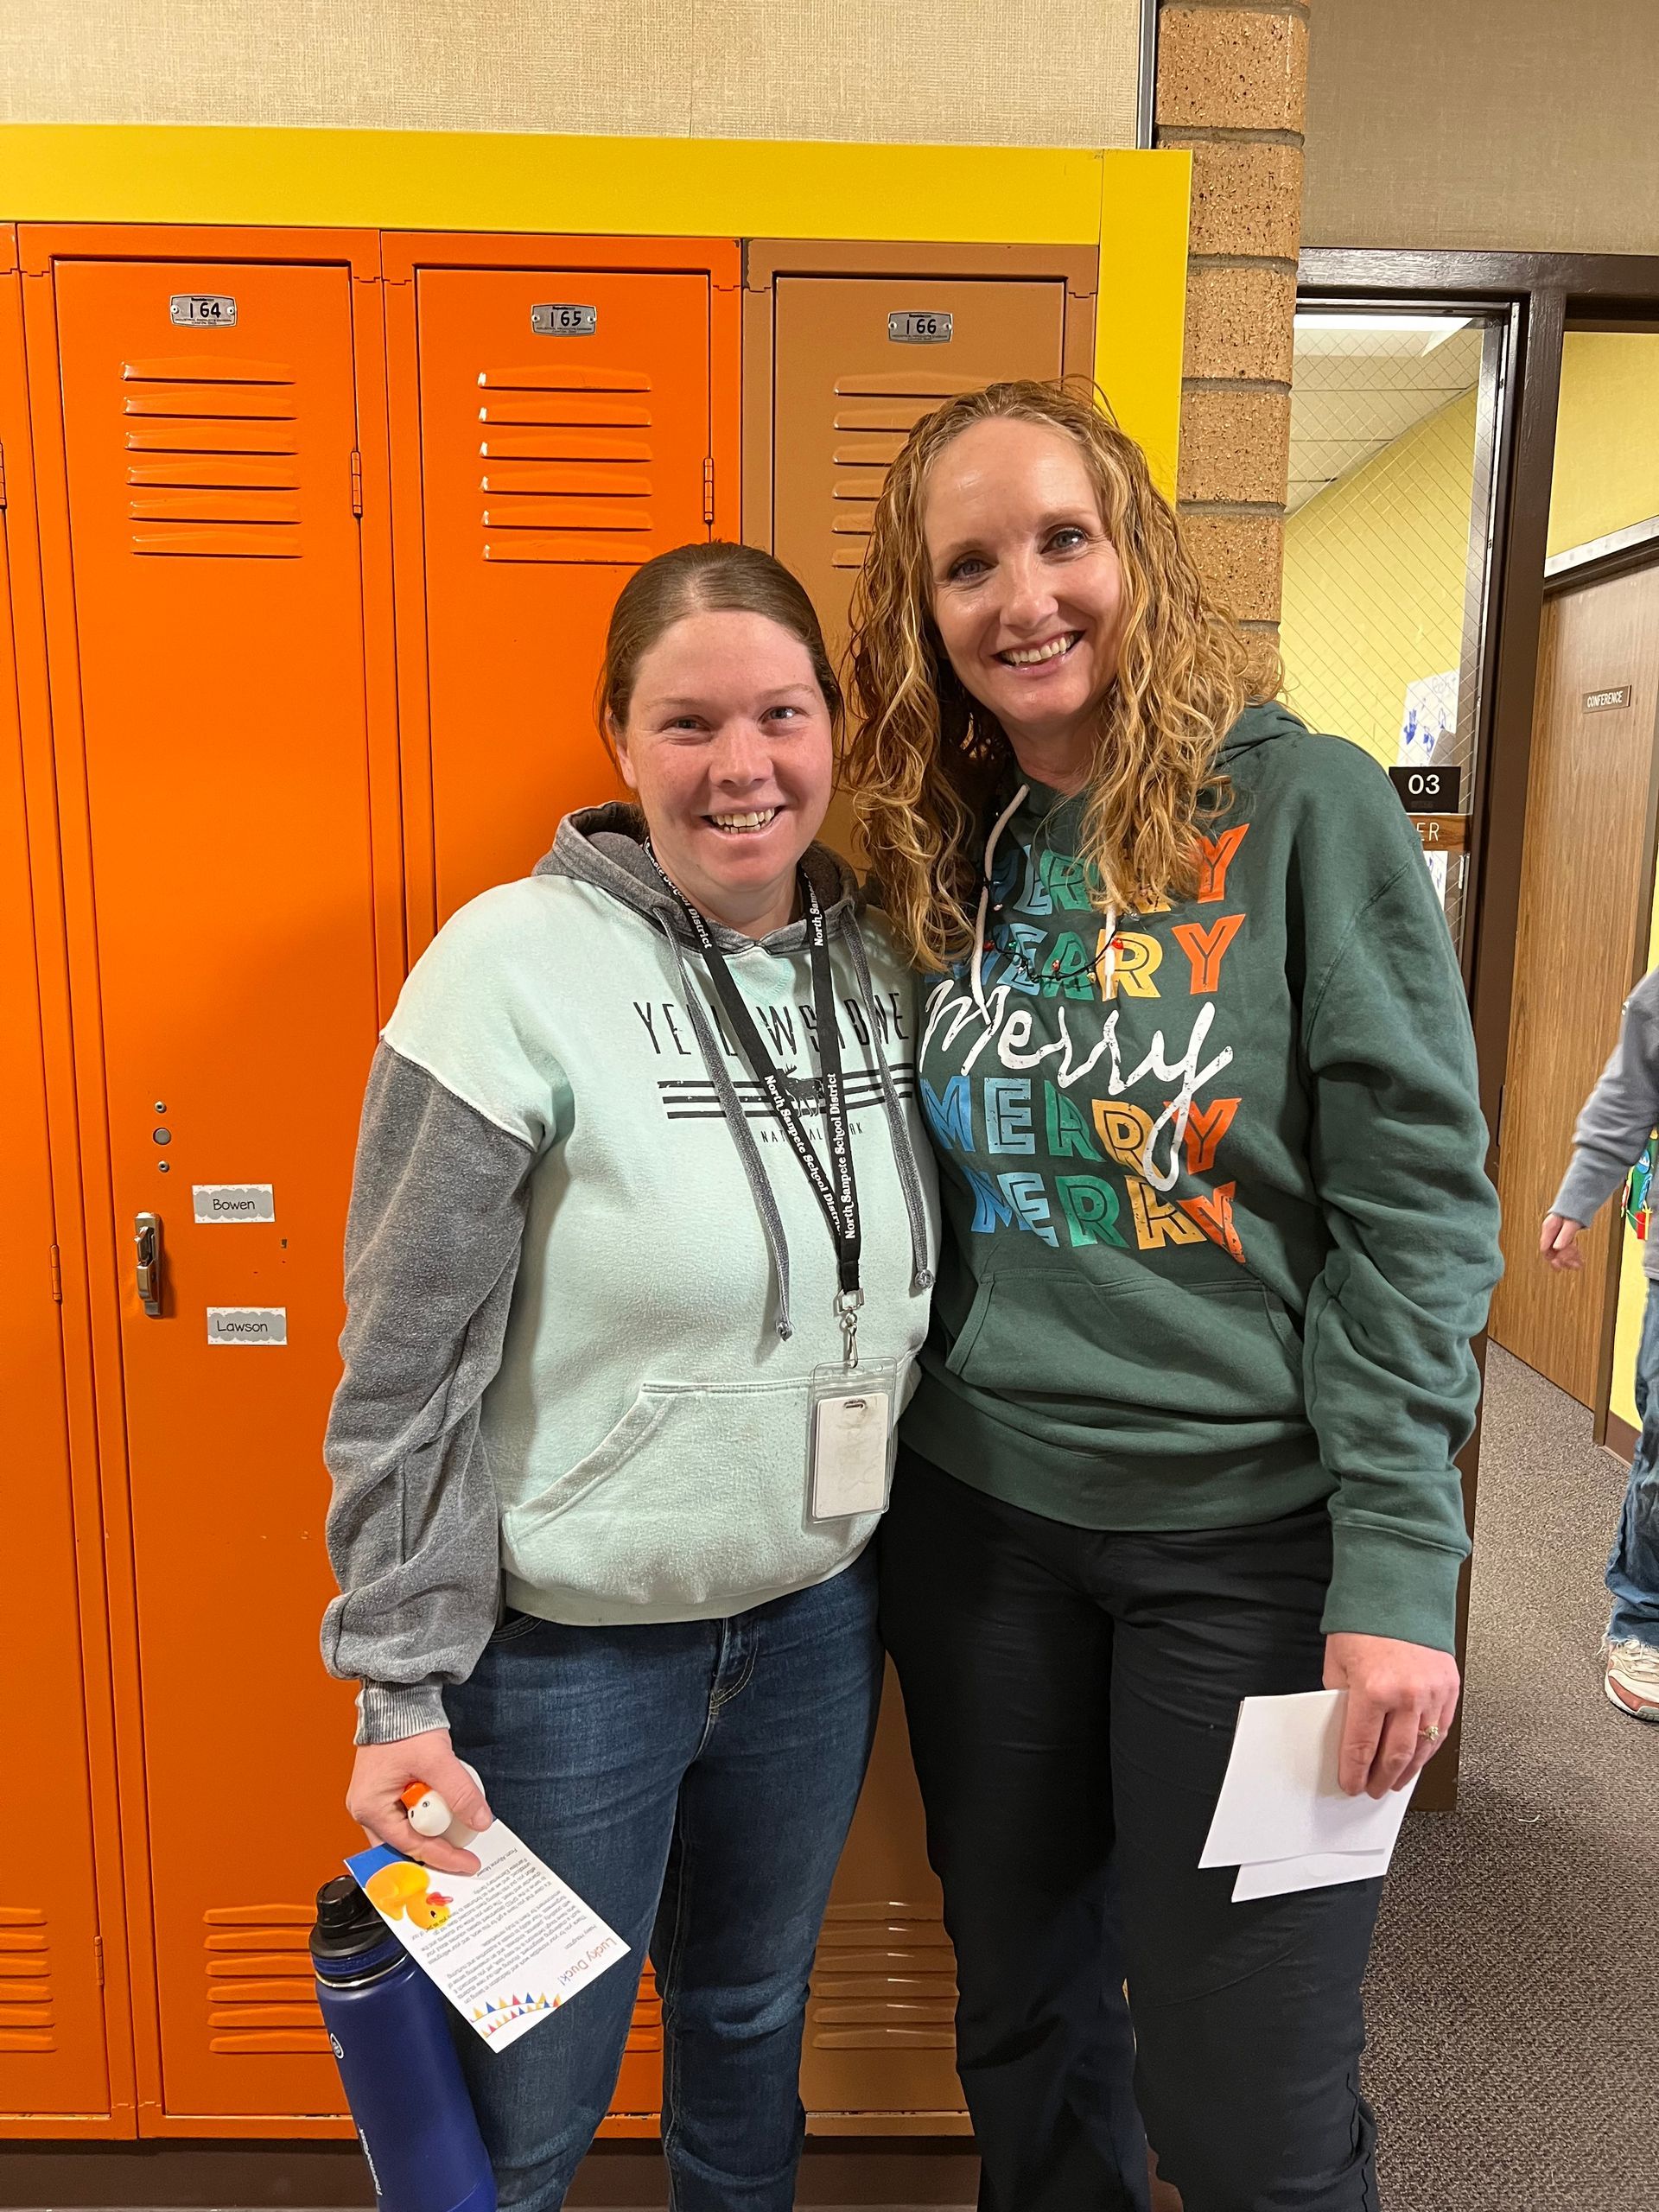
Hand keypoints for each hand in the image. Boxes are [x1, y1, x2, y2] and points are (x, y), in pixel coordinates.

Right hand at [346, 1729, 493, 1876]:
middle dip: (433, 1854)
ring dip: (430, 1837)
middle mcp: (366, 1809)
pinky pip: (405, 1818)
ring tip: (456, 1842)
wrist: (397, 1699)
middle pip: (402, 1847)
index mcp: (370, 1807)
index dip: (442, 1857)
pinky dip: (426, 1820)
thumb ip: (460, 1792)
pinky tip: (445, 1819)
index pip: (410, 1845)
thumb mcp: (437, 1760)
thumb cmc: (405, 1725)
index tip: (466, 1864)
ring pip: (404, 1834)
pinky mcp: (384, 1793)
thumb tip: (480, 1820)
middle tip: (461, 1860)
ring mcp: (374, 1801)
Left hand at [1323, 1633, 1458, 1798]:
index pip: (1362, 1746)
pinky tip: (1420, 1758)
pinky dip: (1430, 1748)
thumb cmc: (1366, 1618)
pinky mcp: (1450, 1686)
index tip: (1351, 1783)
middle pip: (1395, 1755)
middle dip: (1381, 1777)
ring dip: (1408, 1770)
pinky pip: (1442, 1729)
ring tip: (1396, 1781)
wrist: (1399, 1588)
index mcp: (1373, 1689)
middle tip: (1373, 1789)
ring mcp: (1433, 1692)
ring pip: (1423, 1748)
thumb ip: (1342, 1698)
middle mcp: (1407, 1695)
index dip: (1355, 1771)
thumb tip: (1345, 1726)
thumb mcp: (1338, 1661)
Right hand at [1540, 1213, 1584, 1270]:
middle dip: (1562, 1260)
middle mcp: (1551, 1232)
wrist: (1579, 1199)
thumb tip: (1558, 1248)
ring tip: (1578, 1264)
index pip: (1545, 1248)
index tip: (1560, 1265)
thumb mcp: (1570, 1223)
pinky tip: (1579, 1259)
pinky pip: (1566, 1247)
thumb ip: (1564, 1235)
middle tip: (1573, 1266)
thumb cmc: (1574, 1208)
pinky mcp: (1564, 1234)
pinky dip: (1572, 1254)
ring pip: (1559, 1251)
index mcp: (1549, 1228)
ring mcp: (1557, 1234)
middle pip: (1552, 1252)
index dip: (1552, 1259)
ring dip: (1569, 1259)